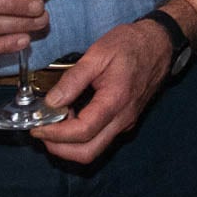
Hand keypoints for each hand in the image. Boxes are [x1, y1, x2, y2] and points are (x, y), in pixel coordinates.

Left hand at [30, 19, 171, 163]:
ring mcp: (125, 123)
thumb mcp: (97, 54)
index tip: (36, 126)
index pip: (82, 132)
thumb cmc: (130, 44)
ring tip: (52, 124)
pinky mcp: (125, 121)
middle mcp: (122, 119)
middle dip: (59, 149)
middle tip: (40, 132)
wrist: (159, 44)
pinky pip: (101, 139)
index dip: (55, 134)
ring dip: (69, 145)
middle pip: (88, 153)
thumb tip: (51, 102)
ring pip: (94, 150)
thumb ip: (73, 79)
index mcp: (115, 101)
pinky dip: (80, 137)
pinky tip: (69, 118)